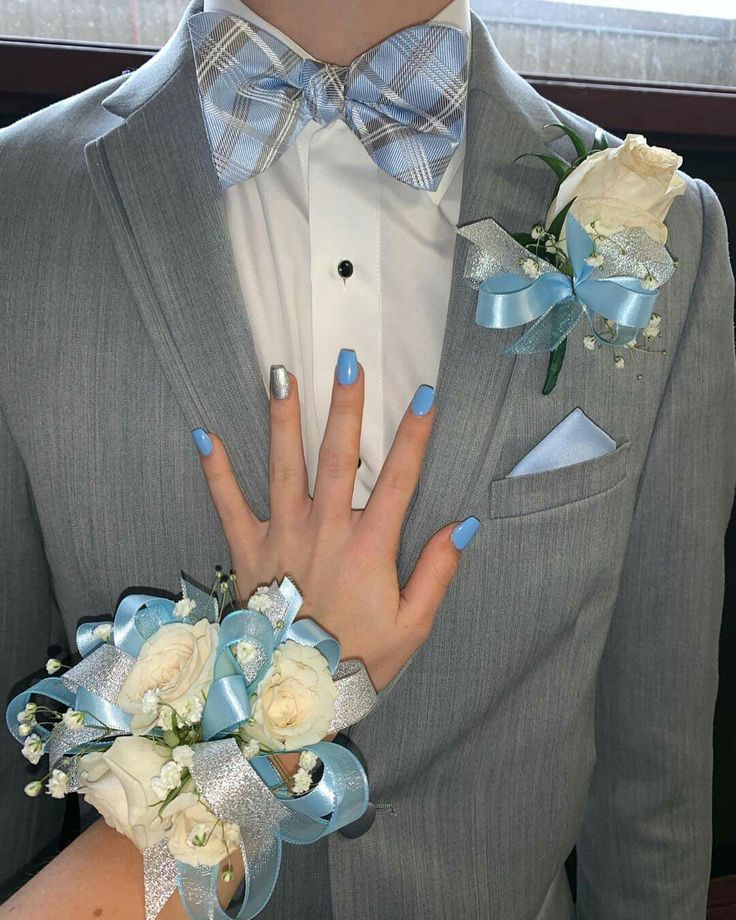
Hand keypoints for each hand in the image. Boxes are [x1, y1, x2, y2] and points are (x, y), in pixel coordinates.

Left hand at [192, 349, 479, 691]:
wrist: (293, 696)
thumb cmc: (358, 661)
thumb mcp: (412, 625)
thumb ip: (438, 571)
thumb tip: (465, 524)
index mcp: (369, 546)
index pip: (400, 478)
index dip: (416, 435)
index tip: (425, 395)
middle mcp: (325, 530)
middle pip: (339, 457)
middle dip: (346, 406)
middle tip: (347, 360)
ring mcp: (282, 536)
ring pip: (284, 467)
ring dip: (284, 419)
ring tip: (282, 375)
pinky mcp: (247, 550)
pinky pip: (228, 504)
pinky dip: (216, 472)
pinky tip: (205, 435)